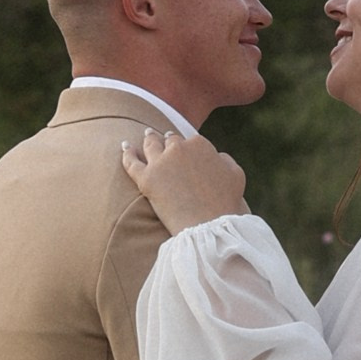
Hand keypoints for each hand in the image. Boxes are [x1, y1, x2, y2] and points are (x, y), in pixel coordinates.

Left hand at [120, 124, 249, 230]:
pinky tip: (125, 147)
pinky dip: (127, 153)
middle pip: (170, 140)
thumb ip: (224, 160)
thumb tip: (215, 156)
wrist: (208, 224)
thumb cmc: (226, 202)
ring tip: (146, 135)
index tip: (186, 150)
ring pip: (150, 144)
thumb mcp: (236, 174)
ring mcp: (160, 162)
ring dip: (148, 138)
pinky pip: (131, 161)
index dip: (188, 147)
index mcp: (200, 144)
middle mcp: (179, 148)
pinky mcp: (146, 178)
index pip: (191, 141)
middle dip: (167, 139)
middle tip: (162, 137)